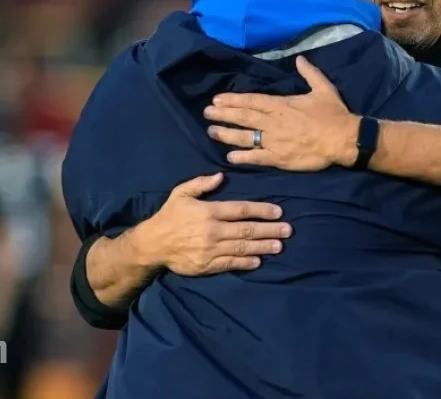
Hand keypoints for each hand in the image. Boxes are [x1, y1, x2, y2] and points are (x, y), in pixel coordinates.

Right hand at [136, 173, 291, 275]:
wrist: (153, 244)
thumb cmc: (169, 216)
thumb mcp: (181, 193)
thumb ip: (201, 183)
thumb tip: (221, 176)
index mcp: (209, 211)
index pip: (241, 210)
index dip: (261, 210)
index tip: (278, 212)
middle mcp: (213, 230)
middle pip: (247, 230)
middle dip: (270, 230)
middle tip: (288, 231)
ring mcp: (211, 249)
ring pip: (243, 248)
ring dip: (263, 247)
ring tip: (279, 246)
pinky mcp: (207, 265)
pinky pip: (231, 264)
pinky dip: (246, 263)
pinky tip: (259, 261)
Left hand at [204, 56, 360, 169]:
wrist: (343, 139)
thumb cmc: (334, 114)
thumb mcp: (323, 88)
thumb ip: (309, 73)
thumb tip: (300, 59)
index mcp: (282, 105)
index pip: (252, 101)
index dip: (233, 100)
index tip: (217, 99)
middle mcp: (274, 122)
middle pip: (243, 117)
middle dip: (223, 114)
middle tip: (207, 113)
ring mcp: (275, 141)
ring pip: (246, 137)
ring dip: (227, 134)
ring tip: (211, 132)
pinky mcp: (280, 158)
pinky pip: (257, 157)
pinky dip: (243, 157)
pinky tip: (230, 157)